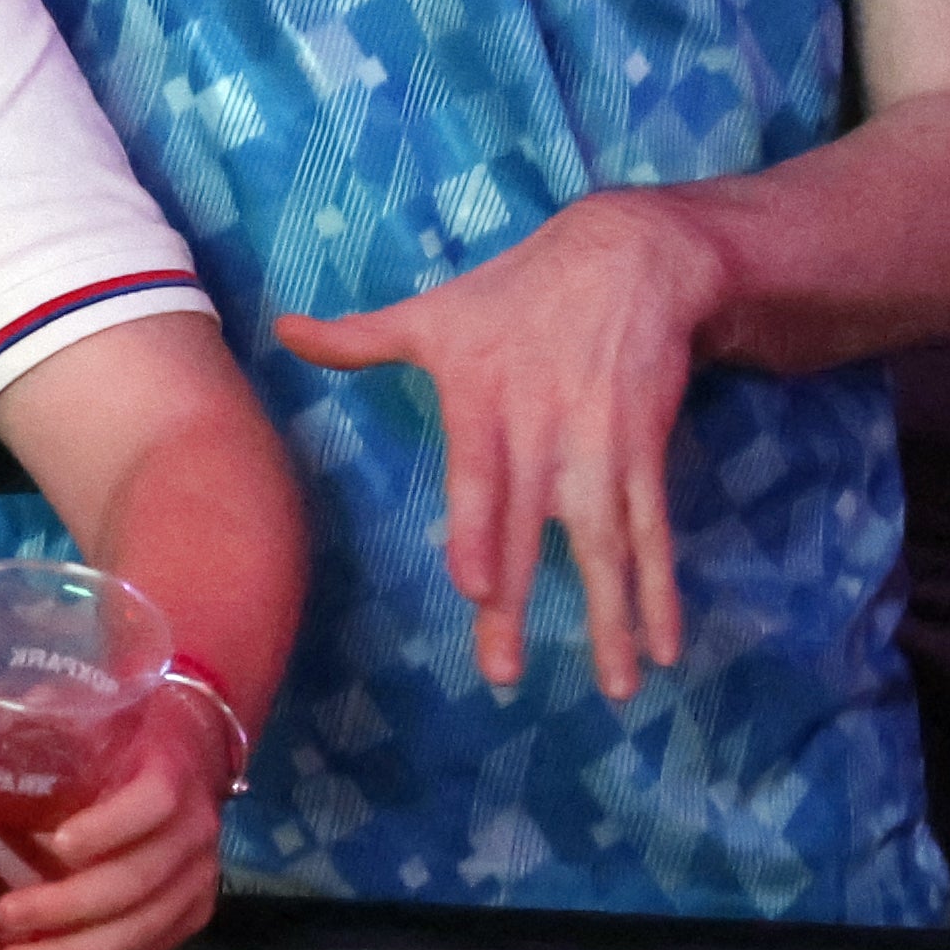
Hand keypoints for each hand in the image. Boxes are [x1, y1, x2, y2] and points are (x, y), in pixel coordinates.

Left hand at [0, 680, 230, 949]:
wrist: (196, 745)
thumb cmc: (121, 728)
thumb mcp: (78, 708)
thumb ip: (11, 724)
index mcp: (168, 771)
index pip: (150, 802)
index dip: (108, 827)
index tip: (56, 845)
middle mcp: (192, 829)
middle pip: (137, 878)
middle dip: (70, 905)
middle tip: (7, 912)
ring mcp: (198, 875)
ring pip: (143, 926)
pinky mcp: (193, 909)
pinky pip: (149, 946)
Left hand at [275, 187, 727, 699]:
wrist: (629, 264)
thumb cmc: (514, 296)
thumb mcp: (434, 313)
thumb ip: (359, 338)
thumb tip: (282, 331)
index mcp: (484, 407)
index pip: (480, 479)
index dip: (480, 532)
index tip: (474, 586)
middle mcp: (544, 438)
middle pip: (531, 531)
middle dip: (519, 603)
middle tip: (504, 673)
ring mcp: (600, 453)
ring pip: (606, 548)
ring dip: (612, 618)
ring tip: (618, 686)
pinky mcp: (644, 459)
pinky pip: (654, 534)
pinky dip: (663, 591)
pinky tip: (666, 646)